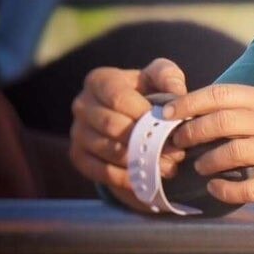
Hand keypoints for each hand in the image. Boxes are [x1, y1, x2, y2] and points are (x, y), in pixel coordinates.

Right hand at [69, 58, 188, 208]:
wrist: (130, 114)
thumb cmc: (147, 91)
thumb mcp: (159, 76)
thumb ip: (168, 76)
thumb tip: (176, 93)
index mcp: (100, 80)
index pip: (118, 97)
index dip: (143, 112)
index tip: (166, 123)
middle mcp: (82, 105)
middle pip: (112, 126)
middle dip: (145, 139)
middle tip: (173, 149)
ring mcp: (77, 132)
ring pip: (109, 150)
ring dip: (141, 160)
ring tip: (168, 164)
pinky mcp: (79, 156)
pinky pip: (102, 172)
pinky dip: (127, 177)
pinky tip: (148, 175)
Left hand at [165, 84, 253, 203]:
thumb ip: (236, 106)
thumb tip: (187, 108)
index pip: (221, 93)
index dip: (190, 102)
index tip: (167, 113)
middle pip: (223, 122)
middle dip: (192, 132)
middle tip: (177, 142)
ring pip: (233, 152)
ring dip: (207, 161)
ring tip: (198, 166)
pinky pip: (249, 187)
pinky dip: (227, 190)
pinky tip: (216, 188)